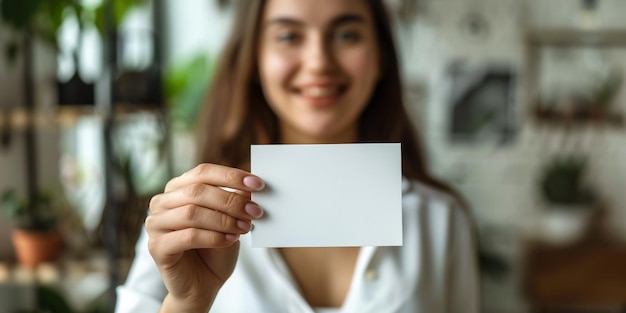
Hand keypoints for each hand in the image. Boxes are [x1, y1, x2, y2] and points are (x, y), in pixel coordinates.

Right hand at [146, 163, 264, 311]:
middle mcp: (162, 203)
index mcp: (177, 189)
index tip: (257, 184)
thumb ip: (234, 202)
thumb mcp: (229, 220)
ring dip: (224, 219)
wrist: (203, 285)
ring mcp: (155, 225)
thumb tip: (249, 187)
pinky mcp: (156, 247)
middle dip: (230, 200)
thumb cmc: (215, 249)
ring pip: (192, 213)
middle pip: (197, 191)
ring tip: (245, 227)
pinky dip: (214, 237)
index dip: (230, 176)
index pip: (203, 173)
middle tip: (255, 211)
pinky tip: (231, 240)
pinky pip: (188, 236)